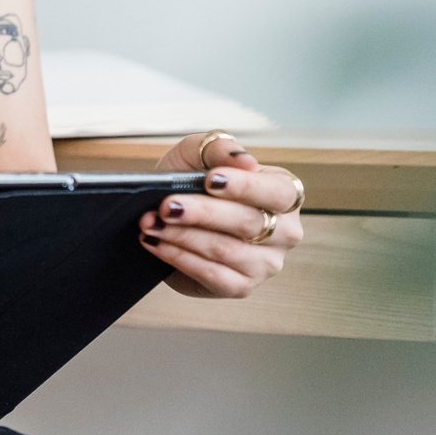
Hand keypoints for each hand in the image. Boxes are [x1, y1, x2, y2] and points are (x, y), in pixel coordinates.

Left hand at [141, 132, 303, 297]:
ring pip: (225, 250)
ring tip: (150, 222)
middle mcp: (284, 232)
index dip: (246, 187)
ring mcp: (266, 263)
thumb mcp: (198, 153)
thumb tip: (245, 161)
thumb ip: (220, 148)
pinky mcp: (242, 287)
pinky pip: (212, 275)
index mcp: (285, 193)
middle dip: (201, 213)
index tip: (211, 180)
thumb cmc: (193, 180)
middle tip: (166, 206)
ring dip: (182, 235)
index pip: (278, 192)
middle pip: (248, 223)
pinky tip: (156, 243)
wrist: (167, 212)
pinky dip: (179, 257)